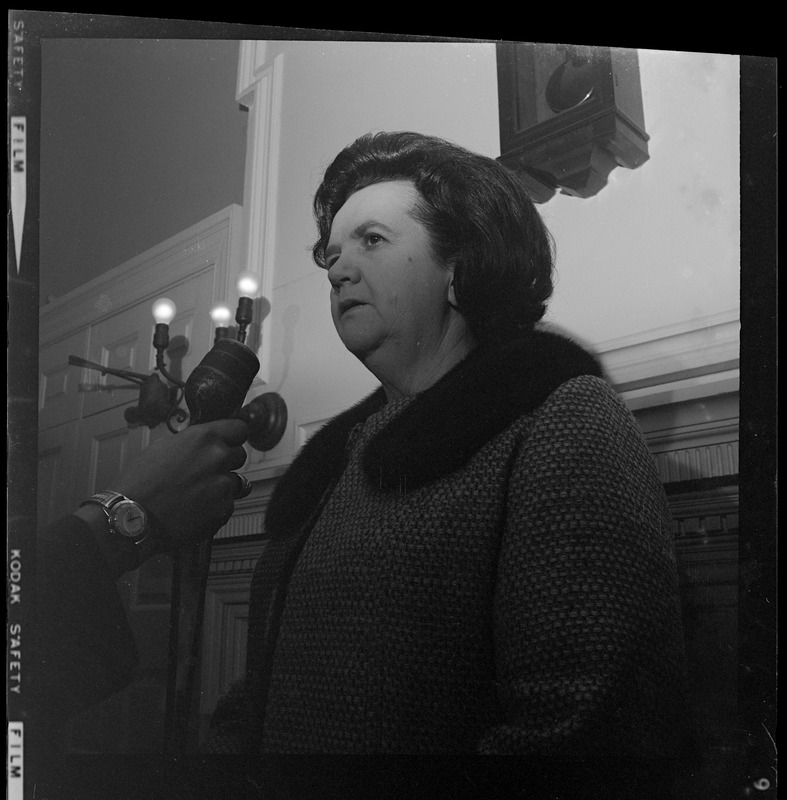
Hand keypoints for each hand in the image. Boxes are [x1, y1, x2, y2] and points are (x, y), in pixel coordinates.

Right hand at [111, 419, 249, 547]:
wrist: (132, 517)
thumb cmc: (141, 483)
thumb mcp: (163, 447)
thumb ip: (192, 442)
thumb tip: (206, 441)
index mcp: (203, 438)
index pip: (240, 429)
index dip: (233, 437)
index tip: (229, 442)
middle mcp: (218, 458)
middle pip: (240, 455)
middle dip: (226, 462)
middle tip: (205, 473)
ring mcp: (223, 484)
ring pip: (235, 481)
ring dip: (221, 486)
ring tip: (196, 493)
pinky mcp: (224, 508)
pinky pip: (228, 504)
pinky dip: (216, 507)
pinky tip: (195, 509)